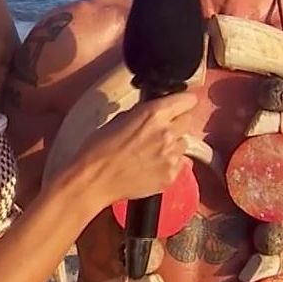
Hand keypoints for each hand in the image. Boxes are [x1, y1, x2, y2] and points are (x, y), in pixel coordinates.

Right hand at [73, 92, 197, 205]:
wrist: (94, 180)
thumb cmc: (99, 148)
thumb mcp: (120, 118)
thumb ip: (143, 113)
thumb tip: (154, 112)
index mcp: (154, 114)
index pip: (187, 101)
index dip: (184, 102)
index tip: (183, 104)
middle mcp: (167, 133)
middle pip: (188, 121)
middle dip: (177, 122)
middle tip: (161, 130)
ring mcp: (171, 156)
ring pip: (184, 143)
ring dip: (174, 144)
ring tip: (154, 150)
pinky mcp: (171, 175)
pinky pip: (180, 163)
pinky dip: (170, 163)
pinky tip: (152, 165)